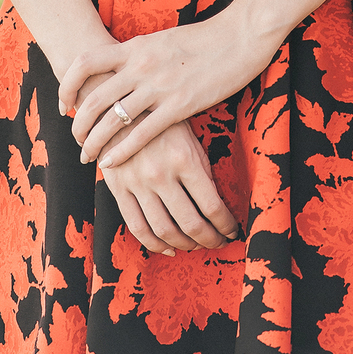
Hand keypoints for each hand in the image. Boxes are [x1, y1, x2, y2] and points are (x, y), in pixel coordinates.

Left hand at [59, 18, 279, 168]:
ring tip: (89, 157)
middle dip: (78, 123)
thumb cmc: (206, 38)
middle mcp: (141, 64)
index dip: (67, 84)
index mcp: (136, 45)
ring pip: (112, 119)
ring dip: (94, 142)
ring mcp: (159, 85)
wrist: (242, 34)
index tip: (65, 103)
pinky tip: (112, 163)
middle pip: (93, 97)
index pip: (86, 62)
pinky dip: (120, 151)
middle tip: (76, 139)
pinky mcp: (179, 105)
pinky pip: (140, 134)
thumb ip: (141, 53)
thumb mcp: (164, 39)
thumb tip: (122, 67)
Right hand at [97, 120, 240, 253]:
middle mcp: (161, 174)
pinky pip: (137, 227)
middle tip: (218, 243)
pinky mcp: (119, 189)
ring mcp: (138, 183)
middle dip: (209, 239)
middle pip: (190, 224)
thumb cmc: (163, 121)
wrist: (121, 106)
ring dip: (185, 245)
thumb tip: (215, 205)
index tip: (233, 231)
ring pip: (164, 230)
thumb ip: (202, 170)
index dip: (226, 225)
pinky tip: (168, 247)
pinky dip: (154, 244)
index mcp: (185, 159)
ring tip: (196, 245)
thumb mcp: (190, 138)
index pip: (211, 206)